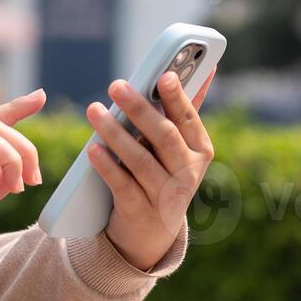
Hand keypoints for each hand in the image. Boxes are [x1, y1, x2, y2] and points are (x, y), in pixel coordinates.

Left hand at [85, 67, 215, 270]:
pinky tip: (92, 149)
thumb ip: (186, 109)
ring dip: (115, 133)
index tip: (162, 76)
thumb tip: (209, 67)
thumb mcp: (180, 146)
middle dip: (140, 109)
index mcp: (200, 151)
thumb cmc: (164, 174)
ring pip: (140, 160)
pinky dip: (107, 166)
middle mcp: (187, 174)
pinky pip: (122, 186)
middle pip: (164, 137)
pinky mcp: (141, 212)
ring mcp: (165, 196)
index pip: (188, 119)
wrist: (152, 234)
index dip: (176, 97)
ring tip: (93, 110)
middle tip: (116, 85)